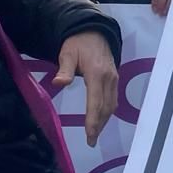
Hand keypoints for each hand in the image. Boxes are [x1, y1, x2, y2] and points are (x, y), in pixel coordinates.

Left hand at [55, 31, 117, 145]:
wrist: (94, 32)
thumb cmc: (77, 44)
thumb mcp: (67, 53)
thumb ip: (64, 70)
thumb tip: (58, 83)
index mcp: (96, 73)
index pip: (96, 101)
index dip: (93, 119)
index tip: (90, 134)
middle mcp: (109, 79)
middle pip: (106, 107)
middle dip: (99, 125)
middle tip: (91, 140)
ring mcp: (114, 79)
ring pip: (111, 105)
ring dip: (104, 120)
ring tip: (95, 133)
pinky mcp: (114, 80)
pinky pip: (113, 99)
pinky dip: (107, 112)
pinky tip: (101, 118)